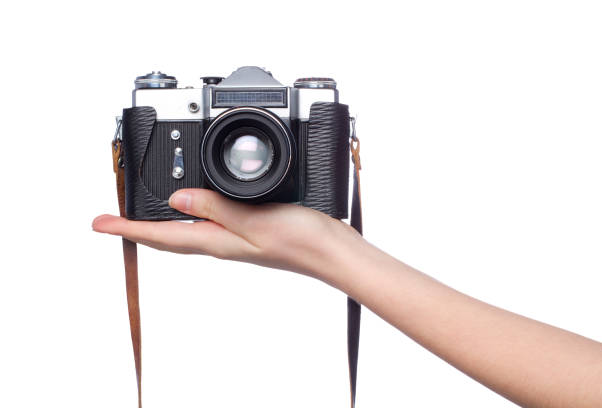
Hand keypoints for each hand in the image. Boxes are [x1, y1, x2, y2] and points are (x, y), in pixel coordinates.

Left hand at [92, 189, 361, 278]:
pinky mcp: (249, 228)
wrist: (332, 252)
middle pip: (168, 235)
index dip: (128, 228)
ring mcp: (234, 237)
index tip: (100, 223)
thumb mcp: (255, 220)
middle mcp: (221, 241)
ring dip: (160, 220)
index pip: (162, 236)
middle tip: (114, 216)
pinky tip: (194, 205)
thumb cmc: (301, 241)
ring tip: (142, 211)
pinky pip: (209, 221)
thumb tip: (175, 199)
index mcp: (218, 241)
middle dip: (137, 226)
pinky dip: (191, 212)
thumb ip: (216, 209)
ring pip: (186, 228)